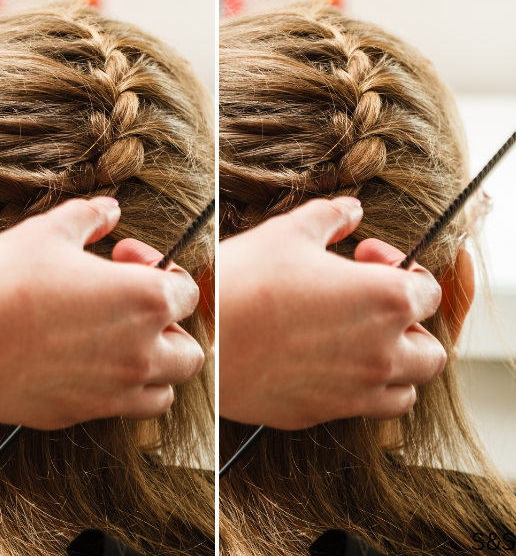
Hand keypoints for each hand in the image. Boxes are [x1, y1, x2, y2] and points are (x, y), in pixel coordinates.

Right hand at [0, 197, 204, 432]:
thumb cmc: (1, 283)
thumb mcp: (47, 233)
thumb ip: (89, 217)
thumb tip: (109, 211)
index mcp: (144, 300)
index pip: (188, 292)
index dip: (161, 269)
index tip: (123, 258)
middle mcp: (140, 353)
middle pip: (189, 352)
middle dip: (169, 328)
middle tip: (130, 307)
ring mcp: (112, 393)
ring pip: (163, 392)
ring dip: (153, 368)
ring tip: (116, 343)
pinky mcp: (79, 415)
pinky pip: (116, 409)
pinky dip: (114, 391)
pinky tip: (79, 364)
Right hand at [219, 197, 444, 429]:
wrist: (196, 339)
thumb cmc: (241, 281)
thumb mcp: (287, 233)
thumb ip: (331, 217)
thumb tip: (352, 210)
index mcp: (386, 300)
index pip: (429, 291)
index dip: (400, 267)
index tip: (364, 258)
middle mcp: (382, 352)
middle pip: (429, 351)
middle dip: (408, 326)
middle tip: (370, 305)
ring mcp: (353, 392)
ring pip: (403, 390)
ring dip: (392, 365)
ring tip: (355, 341)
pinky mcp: (320, 414)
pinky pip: (357, 409)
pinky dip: (354, 389)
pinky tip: (319, 361)